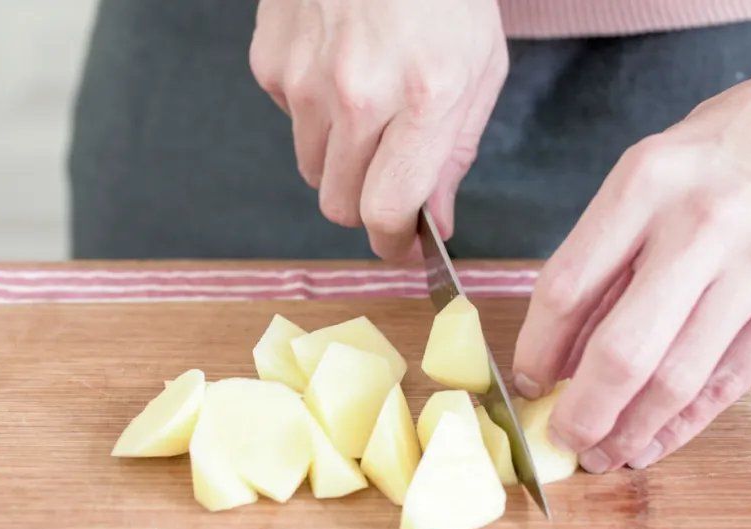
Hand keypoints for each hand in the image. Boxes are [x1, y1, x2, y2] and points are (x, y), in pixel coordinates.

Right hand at [249, 0, 507, 259]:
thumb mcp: (480, 67)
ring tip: (368, 108)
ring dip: (339, 159)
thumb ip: (455, 154)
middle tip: (388, 181)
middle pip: (340, 203)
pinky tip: (338, 66)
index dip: (392, 243)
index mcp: (425, 98)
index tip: (400, 245)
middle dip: (367, 206)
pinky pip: (288, 119)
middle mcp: (358, 94)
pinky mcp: (270, 61)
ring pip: (311, 167)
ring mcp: (304, 78)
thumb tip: (435, 223)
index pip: (388, 210)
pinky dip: (313, 111)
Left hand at [512, 0, 750, 472]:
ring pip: (678, 378)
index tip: (526, 381)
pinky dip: (687, 421)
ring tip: (607, 451)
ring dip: (633, 429)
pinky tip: (658, 438)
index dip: (537, 349)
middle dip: (583, 411)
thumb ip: (608, 252)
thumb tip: (563, 347)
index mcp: (645, 183)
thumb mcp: (653, 170)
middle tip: (564, 438)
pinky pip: (732, 380)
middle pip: (621, 350)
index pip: (566, 287)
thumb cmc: (731, 145)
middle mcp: (700, 226)